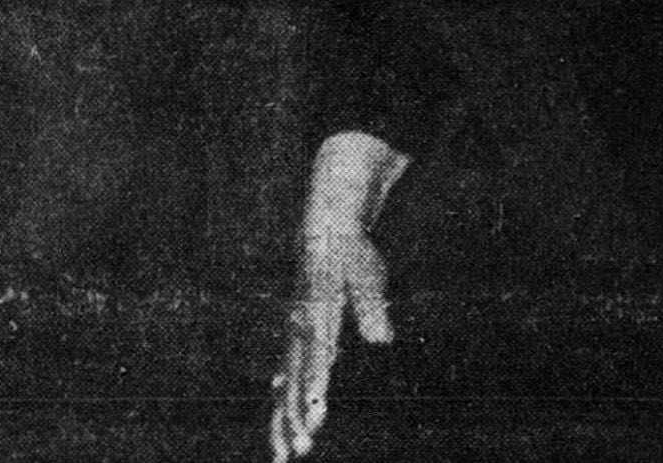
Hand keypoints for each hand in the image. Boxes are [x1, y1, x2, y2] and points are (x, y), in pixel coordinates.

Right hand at [269, 218, 394, 460]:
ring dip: (285, 417)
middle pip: (295, 379)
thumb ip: (371, 305)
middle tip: (300, 450)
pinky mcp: (299, 332)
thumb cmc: (352, 249)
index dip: (314, 388)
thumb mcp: (367, 270)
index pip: (316, 359)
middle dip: (296, 415)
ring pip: (286, 382)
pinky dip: (284, 397)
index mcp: (317, 313)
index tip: (316, 417)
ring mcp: (296, 331)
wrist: (325, 224)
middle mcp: (301, 327)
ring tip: (286, 454)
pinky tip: (280, 417)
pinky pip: (287, 372)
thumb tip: (381, 340)